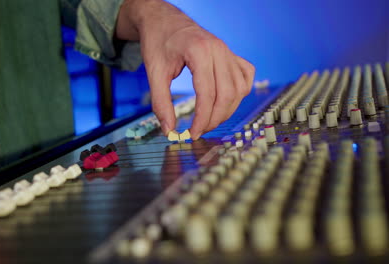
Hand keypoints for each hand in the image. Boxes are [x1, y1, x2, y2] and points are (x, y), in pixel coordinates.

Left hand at [117, 0, 254, 139]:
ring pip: (239, 88)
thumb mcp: (154, 72)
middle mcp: (218, 50)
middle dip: (215, 118)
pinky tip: (227, 101)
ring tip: (210, 120)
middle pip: (227, 94)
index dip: (202, 119)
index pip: (207, 94)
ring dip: (228, 109)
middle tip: (199, 131)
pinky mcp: (230, 54)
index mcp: (199, 51)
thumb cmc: (158, 40)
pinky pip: (245, 76)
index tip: (193, 133)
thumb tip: (169, 130)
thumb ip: (161, 102)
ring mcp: (227, 51)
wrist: (163, 19)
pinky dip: (240, 92)